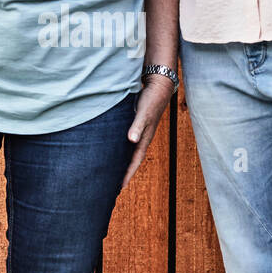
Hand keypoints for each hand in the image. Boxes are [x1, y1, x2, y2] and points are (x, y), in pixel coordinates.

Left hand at [120, 75, 173, 189]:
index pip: (135, 161)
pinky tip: (113, 150)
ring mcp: (139, 131)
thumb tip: (132, 140)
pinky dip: (121, 149)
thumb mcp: (144, 113)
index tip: (120, 186)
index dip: (128, 173)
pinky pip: (126, 142)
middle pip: (132, 159)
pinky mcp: (135, 124)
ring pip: (129, 151)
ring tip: (112, 171)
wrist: (159, 86)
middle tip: (113, 185)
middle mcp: (142, 137)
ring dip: (122, 161)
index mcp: (144, 138)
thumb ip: (137, 126)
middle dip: (124, 172)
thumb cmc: (152, 100)